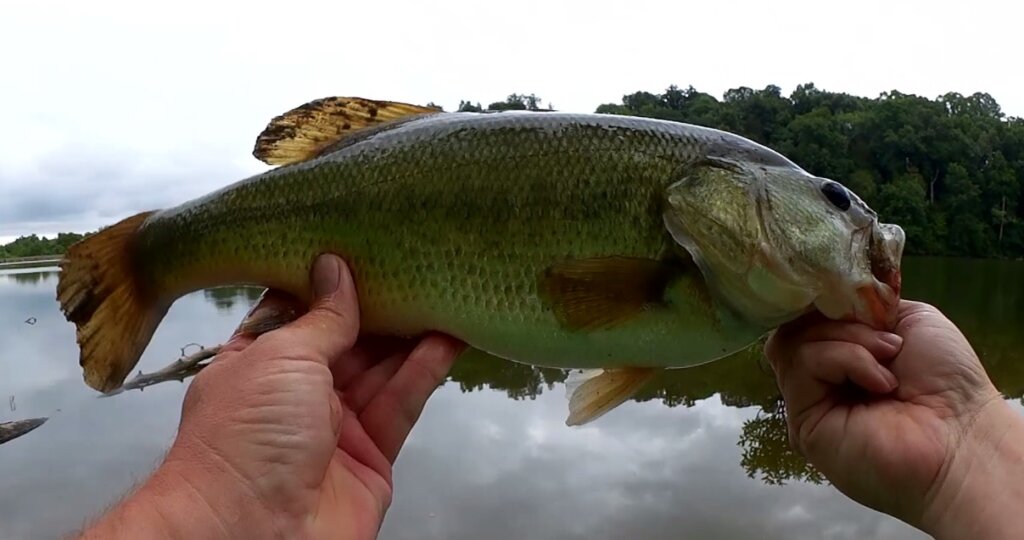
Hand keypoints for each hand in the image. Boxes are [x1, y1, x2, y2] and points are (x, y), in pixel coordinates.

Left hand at [80, 254, 463, 539]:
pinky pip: (401, 402)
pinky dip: (425, 370)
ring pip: (381, 368)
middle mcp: (296, 392)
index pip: (298, 311)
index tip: (361, 242)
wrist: (252, 533)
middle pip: (347, 338)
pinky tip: (449, 336)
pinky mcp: (373, 455)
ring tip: (444, 288)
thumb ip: (322, 316)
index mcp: (257, 363)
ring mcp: (336, 425)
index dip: (328, 280)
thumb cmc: (245, 435)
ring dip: (411, 332)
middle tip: (416, 261)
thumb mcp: (281, 357)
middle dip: (379, 303)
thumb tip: (336, 267)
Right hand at [766, 300, 1023, 537]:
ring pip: (793, 341)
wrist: (962, 434)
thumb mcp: (908, 317)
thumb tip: (824, 298)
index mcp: (842, 352)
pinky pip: (802, 365)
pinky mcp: (802, 420)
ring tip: (888, 359)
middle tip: (885, 338)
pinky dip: (844, 359)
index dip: (821, 298)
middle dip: (838, 318)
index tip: (847, 292)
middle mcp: (821, 377)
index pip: (806, 315)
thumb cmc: (947, 379)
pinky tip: (880, 382)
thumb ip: (859, 305)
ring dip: (848, 340)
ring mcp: (808, 399)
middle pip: (794, 325)